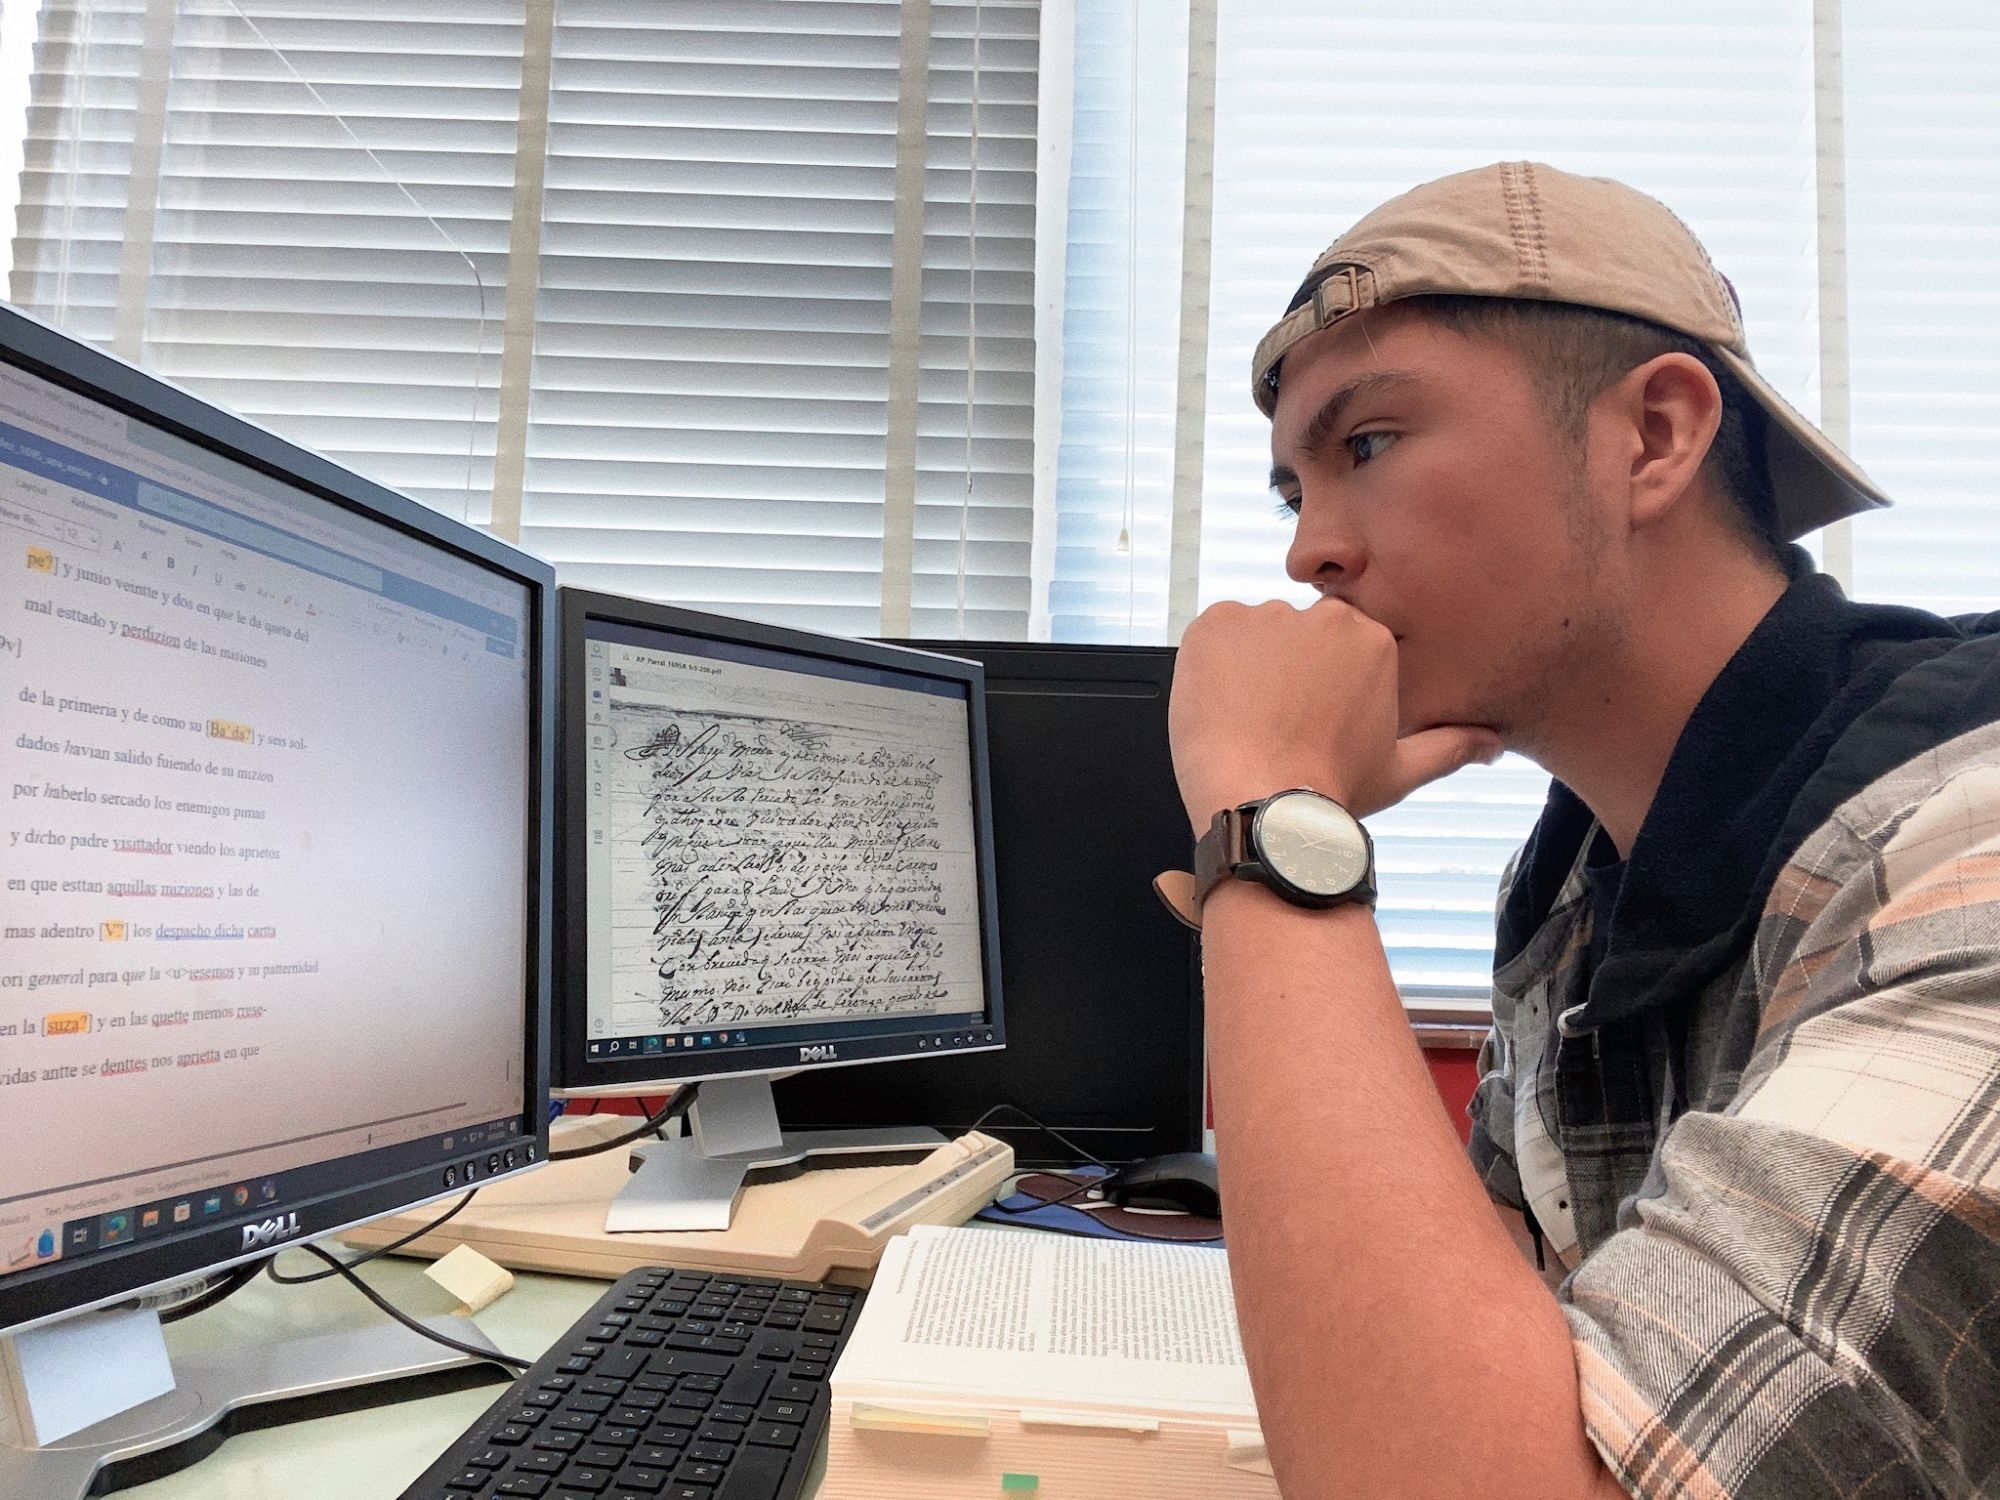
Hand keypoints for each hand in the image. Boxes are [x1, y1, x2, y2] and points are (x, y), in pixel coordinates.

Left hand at [1168, 597, 1500, 831]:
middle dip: (1286, 673)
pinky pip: (1212, 634)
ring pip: (1254, 636)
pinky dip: (1211, 665)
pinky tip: (1222, 707)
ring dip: (1248, 669)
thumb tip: (1493, 743)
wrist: (1260, 805)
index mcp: (1372, 640)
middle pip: (1297, 636)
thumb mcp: (1401, 771)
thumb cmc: (1329, 792)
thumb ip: (1450, 746)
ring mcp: (1266, 616)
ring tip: (1247, 721)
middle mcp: (1324, 616)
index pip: (1337, 647)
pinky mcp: (1215, 623)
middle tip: (1277, 724)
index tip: (1308, 719)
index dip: (1318, 685)